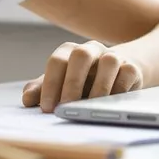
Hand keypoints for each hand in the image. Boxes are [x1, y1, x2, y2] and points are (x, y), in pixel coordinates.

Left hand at [22, 40, 142, 112]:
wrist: (118, 71)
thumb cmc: (84, 80)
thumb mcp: (61, 84)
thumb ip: (43, 89)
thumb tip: (27, 99)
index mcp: (69, 52)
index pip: (56, 62)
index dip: (50, 85)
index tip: (47, 108)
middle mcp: (90, 50)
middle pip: (80, 56)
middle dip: (72, 83)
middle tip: (66, 107)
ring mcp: (112, 56)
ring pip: (107, 61)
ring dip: (98, 86)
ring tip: (90, 108)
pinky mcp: (131, 67)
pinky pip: (127, 73)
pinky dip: (119, 89)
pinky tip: (111, 105)